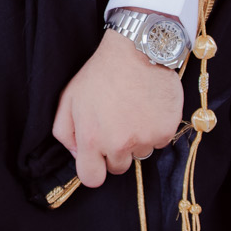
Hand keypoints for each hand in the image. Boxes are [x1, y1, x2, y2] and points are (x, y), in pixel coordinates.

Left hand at [52, 28, 184, 188]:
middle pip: (118, 167)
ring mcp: (145, 139)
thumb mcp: (69, 98)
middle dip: (116, 151)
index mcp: (92, 139)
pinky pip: (159, 142)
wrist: (137, 51)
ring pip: (140, 154)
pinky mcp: (166, 131)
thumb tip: (76, 154)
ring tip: (133, 112)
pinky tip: (148, 109)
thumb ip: (64, 131)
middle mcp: (119, 144)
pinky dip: (155, 130)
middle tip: (117, 123)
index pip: (92, 179)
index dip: (94, 168)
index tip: (98, 157)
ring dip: (137, 140)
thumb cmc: (100, 73)